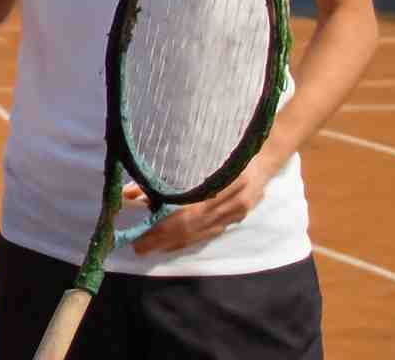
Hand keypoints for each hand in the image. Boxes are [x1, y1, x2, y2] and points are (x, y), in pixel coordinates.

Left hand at [128, 154, 275, 253]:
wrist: (262, 153)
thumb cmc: (225, 147)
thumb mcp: (198, 155)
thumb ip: (166, 174)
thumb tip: (132, 193)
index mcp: (222, 185)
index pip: (186, 216)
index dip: (162, 229)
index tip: (141, 239)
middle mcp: (232, 203)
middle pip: (192, 228)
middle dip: (164, 240)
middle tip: (140, 247)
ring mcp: (237, 212)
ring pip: (202, 233)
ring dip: (175, 242)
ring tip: (152, 247)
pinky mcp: (238, 217)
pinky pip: (211, 232)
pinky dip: (191, 239)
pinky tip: (175, 244)